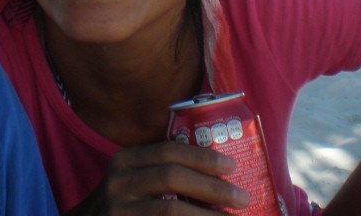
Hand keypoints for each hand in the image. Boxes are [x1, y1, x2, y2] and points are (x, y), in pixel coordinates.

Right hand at [66, 141, 250, 214]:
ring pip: (171, 209)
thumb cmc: (124, 202)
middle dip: (211, 186)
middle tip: (241, 196)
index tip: (230, 165)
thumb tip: (217, 170)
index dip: (201, 156)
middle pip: (172, 177)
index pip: (167, 151)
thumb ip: (161, 170)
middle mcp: (119, 183)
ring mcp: (120, 210)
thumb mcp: (133, 179)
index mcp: (125, 160)